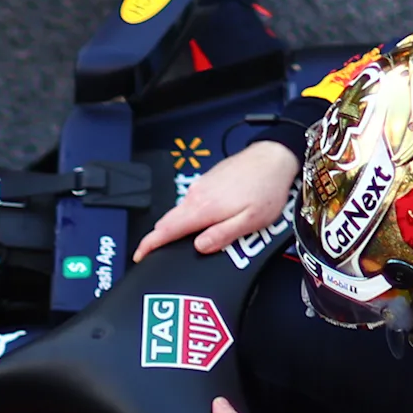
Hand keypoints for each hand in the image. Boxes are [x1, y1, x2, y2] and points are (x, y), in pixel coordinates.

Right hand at [133, 139, 299, 261]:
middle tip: (154, 254)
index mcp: (204, 208)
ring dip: (175, 227)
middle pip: (167, 221)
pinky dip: (187, 216)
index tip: (139, 255)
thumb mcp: (250, 221)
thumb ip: (222, 234)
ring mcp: (200, 186)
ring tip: (178, 243)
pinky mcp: (207, 181)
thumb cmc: (266, 189)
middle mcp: (196, 195)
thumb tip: (199, 247)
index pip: (166, 229)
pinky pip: (190, 203)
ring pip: (179, 212)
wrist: (273, 157)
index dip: (149, 244)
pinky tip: (199, 222)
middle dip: (157, 238)